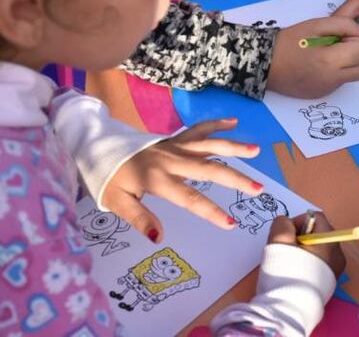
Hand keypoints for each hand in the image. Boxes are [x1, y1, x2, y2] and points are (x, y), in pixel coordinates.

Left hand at [101, 118, 263, 242]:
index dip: (211, 212)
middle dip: (236, 179)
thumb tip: (159, 237)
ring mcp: (175, 147)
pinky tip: (233, 122)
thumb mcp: (116, 203)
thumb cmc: (108, 180)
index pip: (190, 198)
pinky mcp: (176, 139)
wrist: (99, 148)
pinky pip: (199, 129)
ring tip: (256, 150)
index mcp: (158, 178)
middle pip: (210, 169)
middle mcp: (172, 160)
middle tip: (258, 188)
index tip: (230, 224)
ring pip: (210, 145)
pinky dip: (216, 124)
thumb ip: (139, 218)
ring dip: (234, 147)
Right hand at [267, 17, 358, 97]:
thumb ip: (343, 25)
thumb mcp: (315, 25)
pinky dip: (337, 72)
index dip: (355, 41)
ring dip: (350, 64)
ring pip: (354, 76)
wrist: (264, 64)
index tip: (341, 36)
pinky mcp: (322, 94)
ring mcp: (328, 89)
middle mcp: (332, 79)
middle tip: (340, 46)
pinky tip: (320, 64)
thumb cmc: (288, 42)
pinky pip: (340, 82)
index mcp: (330, 61)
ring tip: (330, 54)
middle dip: (358, 54)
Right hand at [268, 212, 345, 277]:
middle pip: (318, 233)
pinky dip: (309, 262)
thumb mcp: (279, 242)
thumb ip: (282, 225)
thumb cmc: (286, 272)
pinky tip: (297, 273)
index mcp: (329, 240)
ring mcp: (337, 268)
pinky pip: (321, 263)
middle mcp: (338, 252)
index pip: (316, 218)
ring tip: (290, 262)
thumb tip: (286, 223)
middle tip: (286, 249)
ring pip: (319, 248)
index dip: (298, 222)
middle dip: (300, 236)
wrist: (291, 308)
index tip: (286, 236)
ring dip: (304, 250)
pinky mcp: (331, 281)